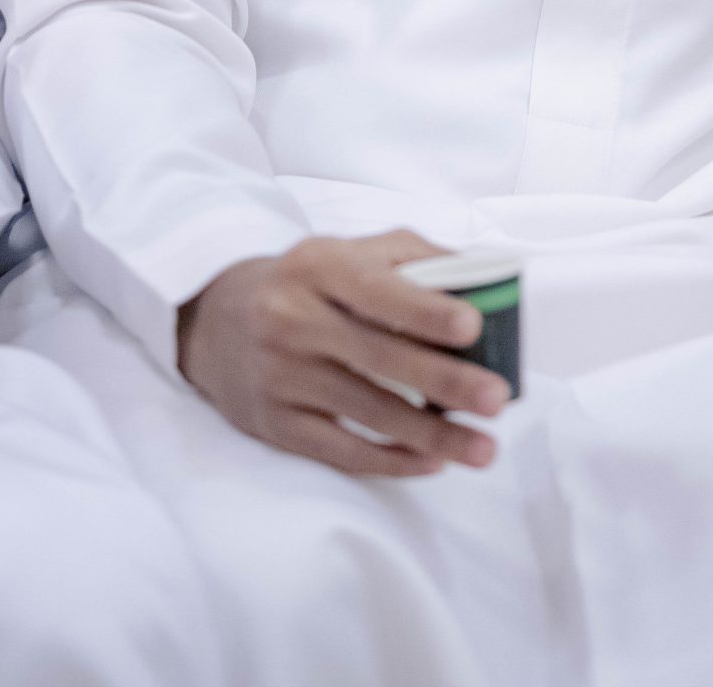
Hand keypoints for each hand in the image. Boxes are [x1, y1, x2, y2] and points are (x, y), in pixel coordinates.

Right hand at [178, 229, 513, 475]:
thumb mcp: (346, 251)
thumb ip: (412, 256)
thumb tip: (483, 278)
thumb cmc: (306, 283)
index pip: (376, 290)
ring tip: (483, 448)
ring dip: (432, 435)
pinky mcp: (276, 425)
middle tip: (497, 399)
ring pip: (367, 412)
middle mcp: (292, 319)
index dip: (424, 310)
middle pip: (377, 356)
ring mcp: (281, 376)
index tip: (473, 327)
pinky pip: (341, 451)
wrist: (215, 322)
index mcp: (318, 266)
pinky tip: (432, 463)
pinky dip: (390, 460)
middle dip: (444, 381)